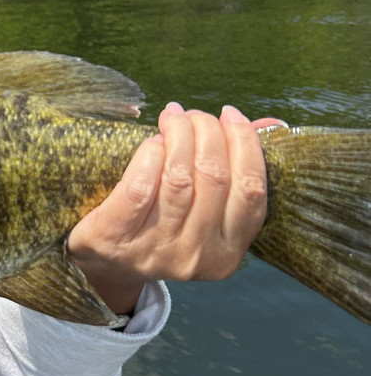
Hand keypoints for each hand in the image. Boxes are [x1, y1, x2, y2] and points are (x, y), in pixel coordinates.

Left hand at [67, 103, 283, 315]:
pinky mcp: (117, 236)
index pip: (251, 192)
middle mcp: (196, 255)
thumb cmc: (161, 225)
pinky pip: (141, 187)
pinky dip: (150, 154)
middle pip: (214, 178)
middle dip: (207, 131)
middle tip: (193, 114)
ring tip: (173, 117)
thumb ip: (236, 173)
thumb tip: (269, 125)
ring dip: (179, 135)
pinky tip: (153, 141)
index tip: (231, 115)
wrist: (105, 262)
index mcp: (228, 252)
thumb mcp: (204, 211)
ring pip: (179, 178)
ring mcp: (156, 249)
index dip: (245, 145)